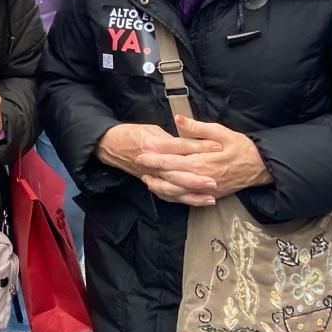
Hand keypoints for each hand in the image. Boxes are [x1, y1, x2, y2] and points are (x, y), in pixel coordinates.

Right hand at [97, 122, 221, 204]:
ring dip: (192, 194)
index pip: (181, 146)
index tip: (219, 146)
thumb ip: (172, 139)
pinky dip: (183, 200)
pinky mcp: (152, 183)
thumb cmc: (133, 134)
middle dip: (196, 179)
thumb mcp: (153, 129)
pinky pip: (169, 195)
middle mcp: (152, 163)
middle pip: (177, 173)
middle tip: (214, 181)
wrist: (112, 146)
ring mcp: (151, 176)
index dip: (200, 146)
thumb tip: (192, 142)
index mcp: (154, 145)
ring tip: (211, 196)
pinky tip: (198, 201)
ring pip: (173, 189)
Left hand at [135, 115, 273, 201]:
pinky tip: (165, 190)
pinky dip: (173, 195)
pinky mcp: (208, 194)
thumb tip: (178, 119)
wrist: (260, 167)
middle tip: (137, 161)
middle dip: (153, 168)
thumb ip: (197, 128)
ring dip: (159, 185)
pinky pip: (186, 198)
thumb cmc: (241, 147)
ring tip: (146, 178)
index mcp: (202, 161)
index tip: (143, 148)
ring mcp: (204, 188)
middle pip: (170, 175)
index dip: (156, 154)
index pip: (173, 158)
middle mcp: (200, 177)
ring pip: (176, 190)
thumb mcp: (220, 132)